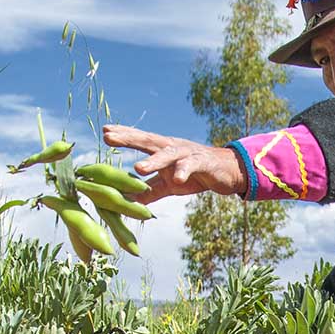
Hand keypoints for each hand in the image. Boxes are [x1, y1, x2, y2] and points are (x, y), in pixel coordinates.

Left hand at [101, 125, 246, 204]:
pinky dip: (184, 172)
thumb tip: (129, 202)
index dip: (123, 135)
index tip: (105, 131)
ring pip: (168, 154)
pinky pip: (191, 166)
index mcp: (163, 150)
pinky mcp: (203, 163)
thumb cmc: (197, 175)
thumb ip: (150, 192)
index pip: (141, 140)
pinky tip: (177, 179)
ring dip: (154, 161)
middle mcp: (173, 147)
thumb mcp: (170, 185)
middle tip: (109, 137)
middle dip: (129, 138)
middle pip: (148, 141)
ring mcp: (188, 153)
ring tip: (138, 168)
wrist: (229, 172)